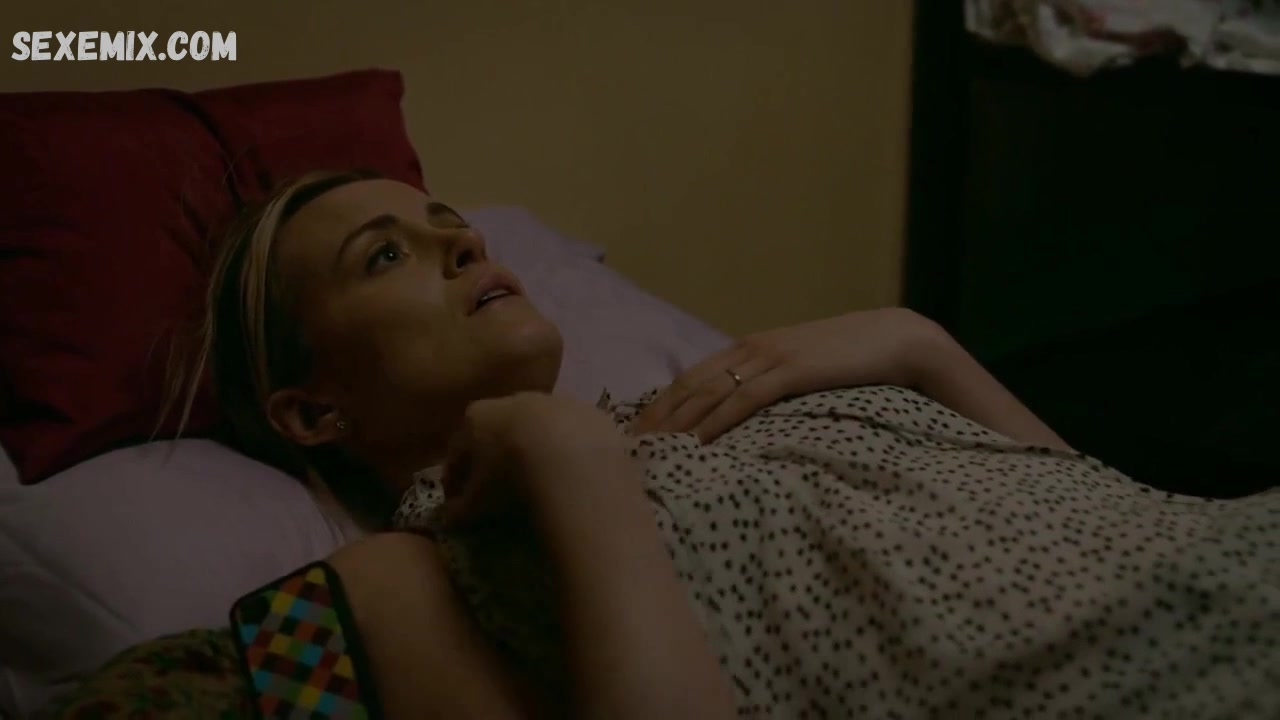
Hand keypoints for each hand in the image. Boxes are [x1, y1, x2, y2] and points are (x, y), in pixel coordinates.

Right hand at [439, 392, 631, 528]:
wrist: (569, 455)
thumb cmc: (508, 475)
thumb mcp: (478, 500)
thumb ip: (461, 509)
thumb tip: (450, 518)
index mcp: (477, 417)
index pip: (458, 450)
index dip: (456, 479)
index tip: (458, 502)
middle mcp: (513, 400)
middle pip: (498, 433)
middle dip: (496, 458)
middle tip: (499, 490)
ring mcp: (554, 402)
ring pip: (539, 429)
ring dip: (536, 452)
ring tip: (540, 482)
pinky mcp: (588, 412)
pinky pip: (574, 436)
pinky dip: (570, 453)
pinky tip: (573, 475)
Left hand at [629, 307, 945, 442]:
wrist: (895, 340)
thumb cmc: (850, 362)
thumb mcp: (800, 372)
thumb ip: (770, 387)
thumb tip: (744, 419)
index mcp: (749, 349)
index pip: (691, 378)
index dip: (659, 406)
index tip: (633, 433)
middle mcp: (751, 349)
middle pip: (689, 387)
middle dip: (655, 418)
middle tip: (625, 449)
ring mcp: (770, 358)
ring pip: (709, 393)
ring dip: (675, 423)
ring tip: (650, 451)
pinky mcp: (792, 371)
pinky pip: (745, 400)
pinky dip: (717, 421)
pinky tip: (697, 442)